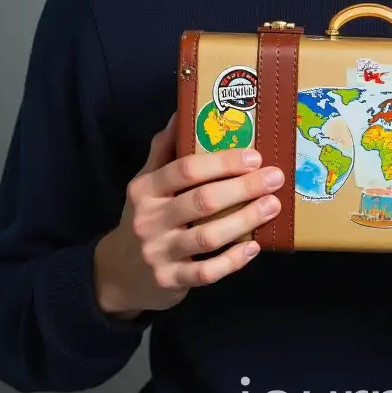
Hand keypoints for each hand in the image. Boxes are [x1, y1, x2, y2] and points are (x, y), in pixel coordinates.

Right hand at [93, 113, 283, 318]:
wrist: (117, 274)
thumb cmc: (143, 218)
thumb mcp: (145, 183)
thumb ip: (163, 150)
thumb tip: (182, 110)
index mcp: (145, 189)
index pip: (185, 170)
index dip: (222, 162)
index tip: (254, 156)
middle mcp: (149, 220)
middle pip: (202, 201)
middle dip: (243, 188)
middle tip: (274, 178)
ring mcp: (159, 253)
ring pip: (208, 237)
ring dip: (245, 220)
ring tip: (273, 206)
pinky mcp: (171, 282)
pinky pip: (207, 272)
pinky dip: (233, 260)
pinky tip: (254, 247)